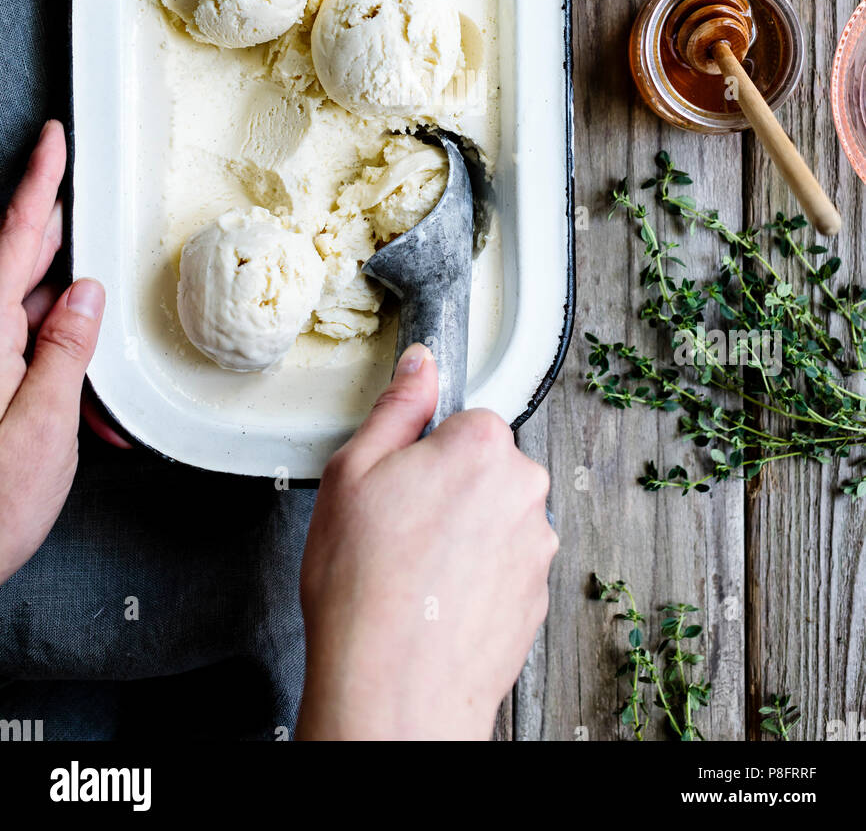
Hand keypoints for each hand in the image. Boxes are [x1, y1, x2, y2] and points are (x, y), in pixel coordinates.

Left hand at [0, 120, 105, 583]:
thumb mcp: (43, 425)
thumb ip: (66, 350)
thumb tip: (83, 295)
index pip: (14, 234)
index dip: (39, 181)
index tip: (52, 139)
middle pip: (15, 268)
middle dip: (53, 247)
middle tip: (80, 214)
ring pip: (20, 319)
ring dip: (62, 332)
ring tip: (98, 371)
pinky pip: (15, 358)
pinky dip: (51, 370)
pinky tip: (83, 407)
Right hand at [296, 344, 557, 740]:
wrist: (393, 691)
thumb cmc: (365, 588)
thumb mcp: (352, 472)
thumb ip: (397, 407)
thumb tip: (420, 366)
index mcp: (483, 447)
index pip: (467, 420)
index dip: (426, 450)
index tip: (402, 479)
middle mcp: (524, 492)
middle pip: (487, 468)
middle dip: (449, 489)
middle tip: (399, 527)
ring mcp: (536, 549)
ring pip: (497, 520)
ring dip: (465, 537)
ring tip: (414, 572)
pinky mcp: (537, 598)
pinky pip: (504, 567)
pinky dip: (477, 579)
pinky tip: (436, 601)